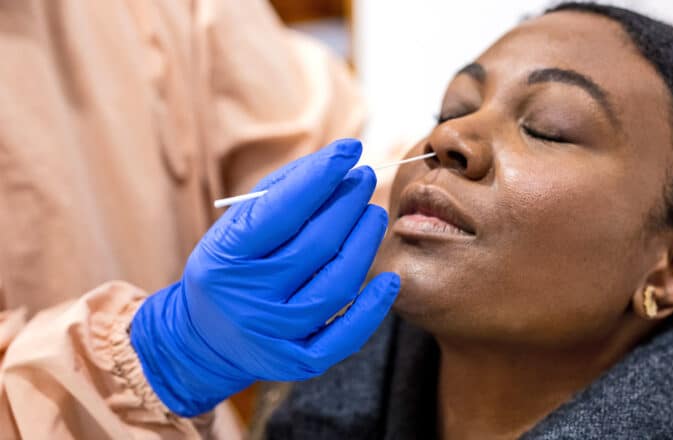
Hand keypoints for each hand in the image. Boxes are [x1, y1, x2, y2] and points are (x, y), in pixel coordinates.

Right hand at [130, 139, 399, 416]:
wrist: (206, 338)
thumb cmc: (231, 267)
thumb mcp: (235, 228)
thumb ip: (281, 194)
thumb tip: (336, 164)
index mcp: (225, 259)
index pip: (281, 212)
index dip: (320, 177)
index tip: (350, 150)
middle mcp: (248, 299)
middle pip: (316, 245)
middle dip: (348, 204)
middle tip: (364, 179)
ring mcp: (275, 334)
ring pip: (337, 285)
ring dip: (364, 243)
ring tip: (373, 215)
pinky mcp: (297, 361)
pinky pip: (346, 336)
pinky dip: (373, 308)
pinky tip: (390, 278)